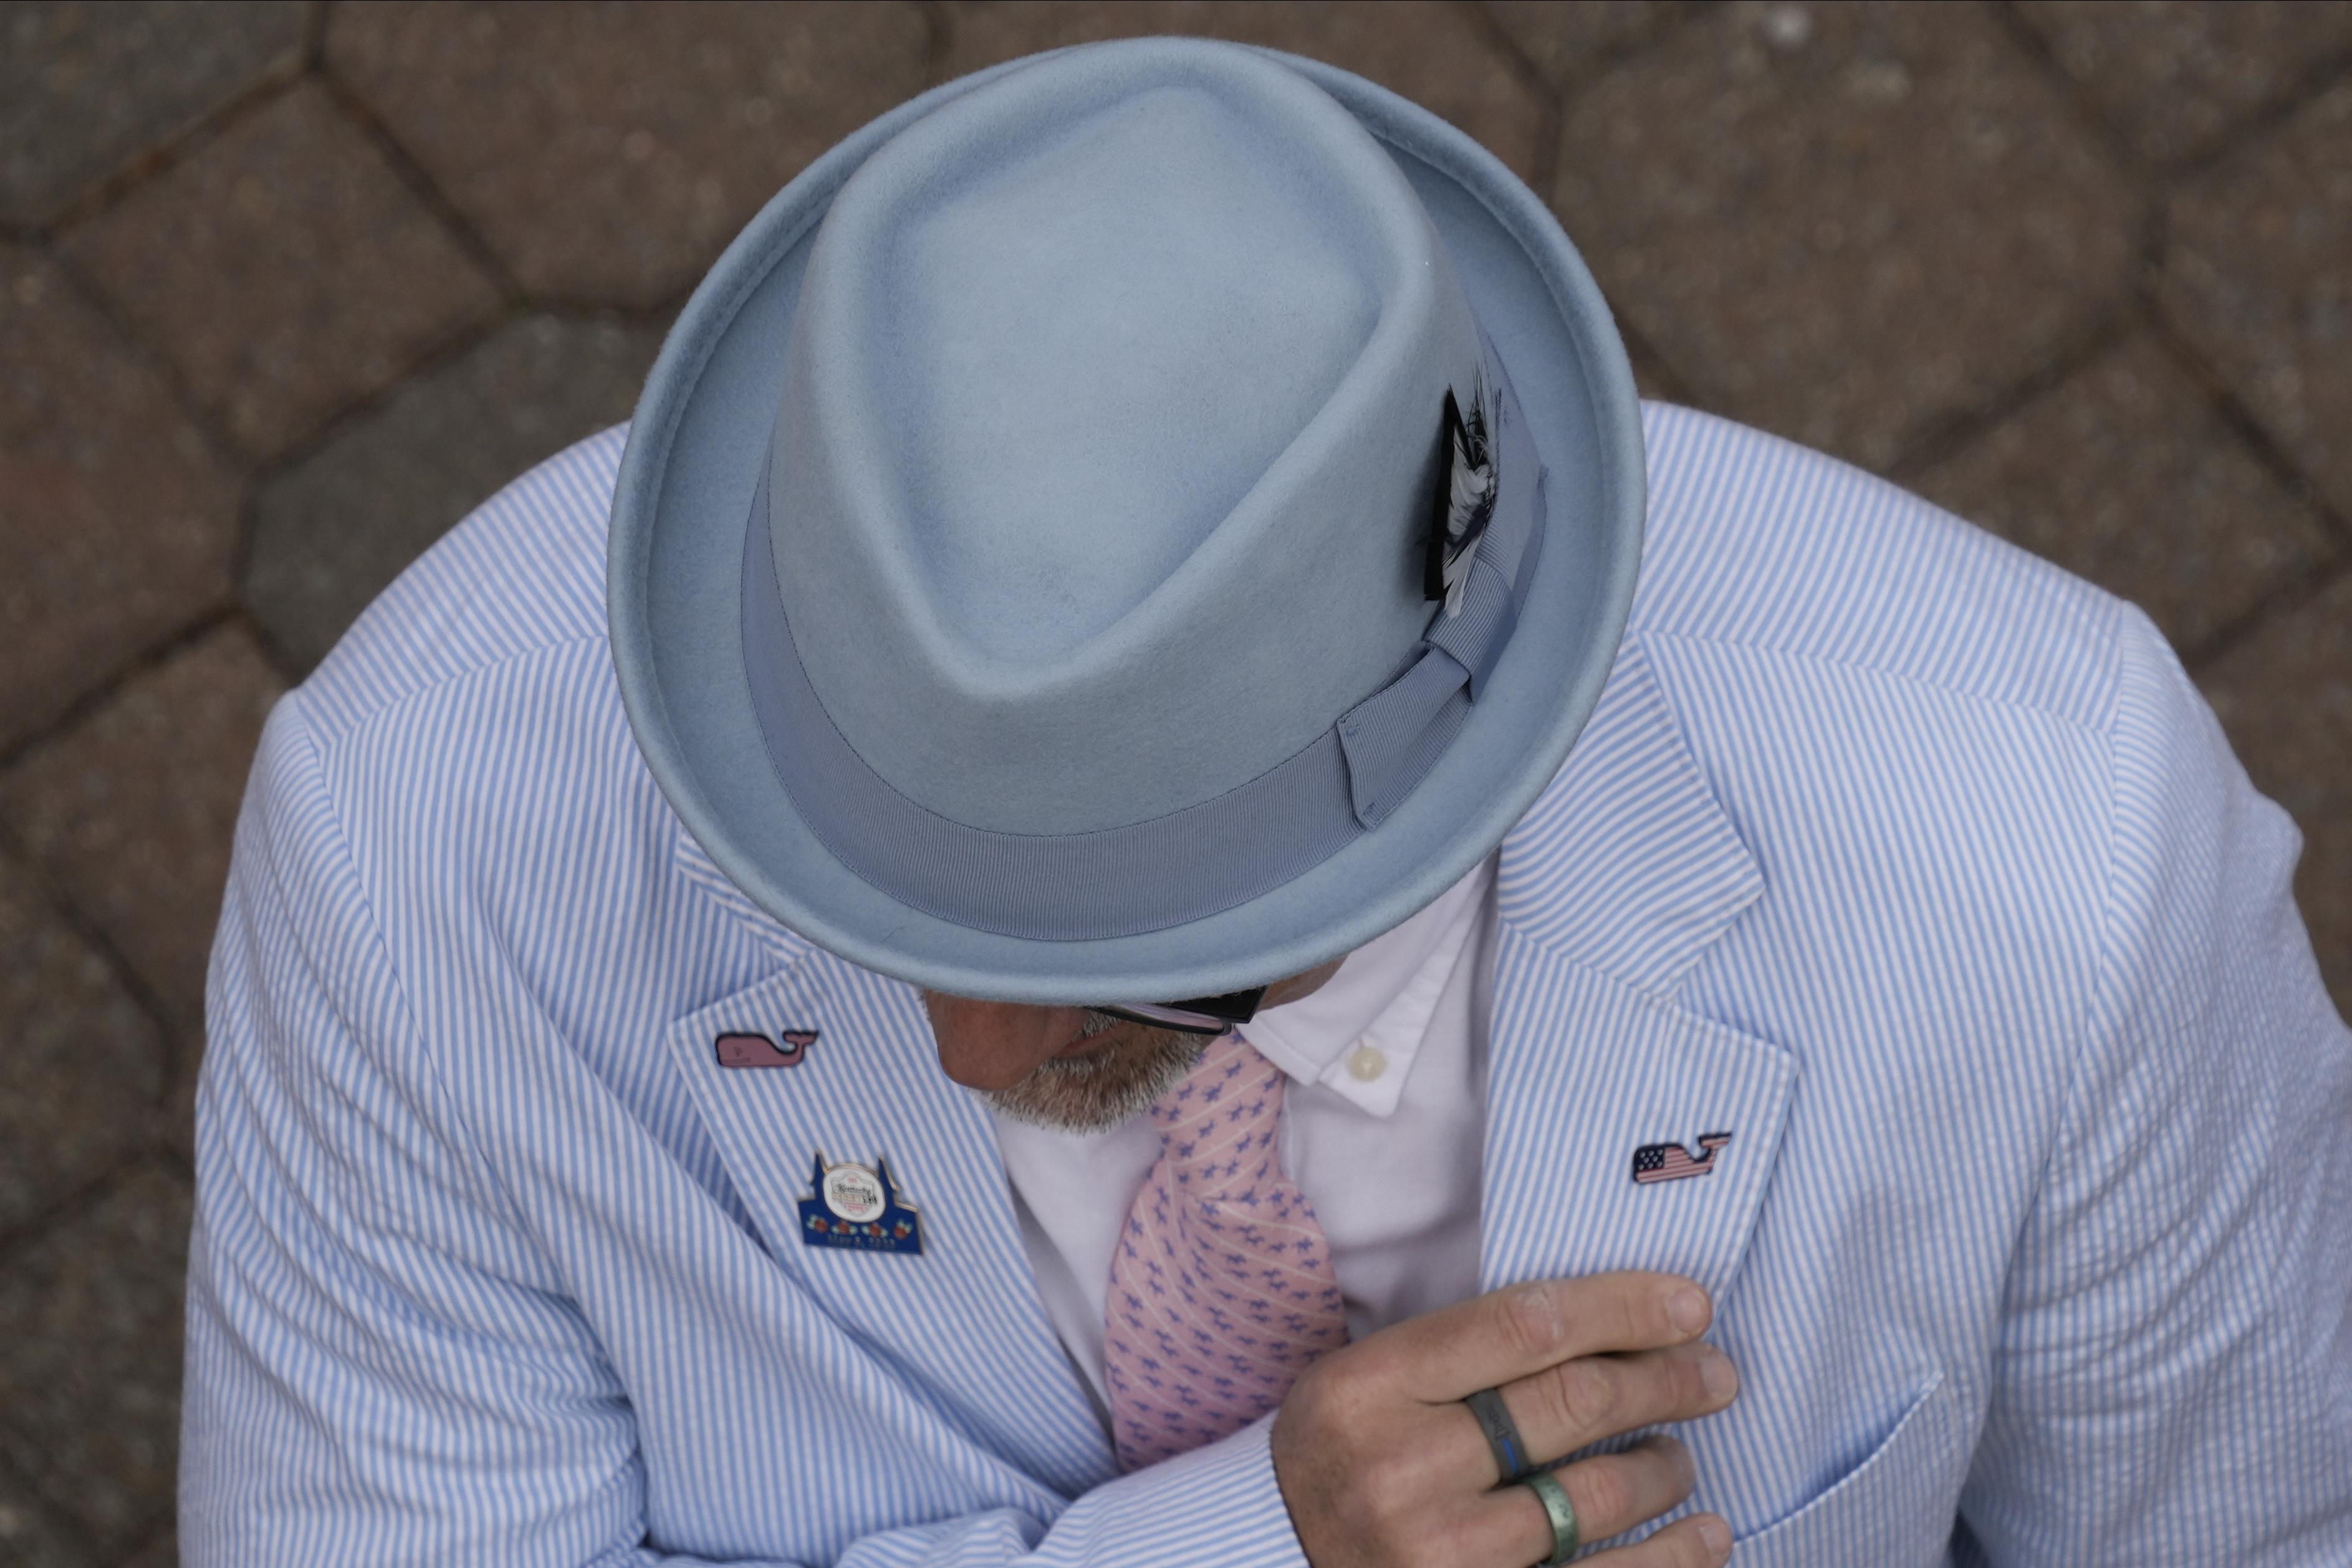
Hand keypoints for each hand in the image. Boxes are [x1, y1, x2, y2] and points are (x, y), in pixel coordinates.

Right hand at [1271, 1272, 1738, 1567]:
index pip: (1524, 1325)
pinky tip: (1706, 1535)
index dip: (1622, 1308)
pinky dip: (1671, 1559)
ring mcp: (1437, 1556)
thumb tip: (1614, 1324)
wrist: (1276, 1562)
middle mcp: (1399, 1471)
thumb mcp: (1369, 1383)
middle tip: (1715, 1373)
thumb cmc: (1343, 1457)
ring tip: (1680, 1456)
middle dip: (1664, 1381)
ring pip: (1594, 1497)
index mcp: (1367, 1389)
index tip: (1689, 1304)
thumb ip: (1466, 1352)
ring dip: (1663, 1469)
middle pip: (1570, 1405)